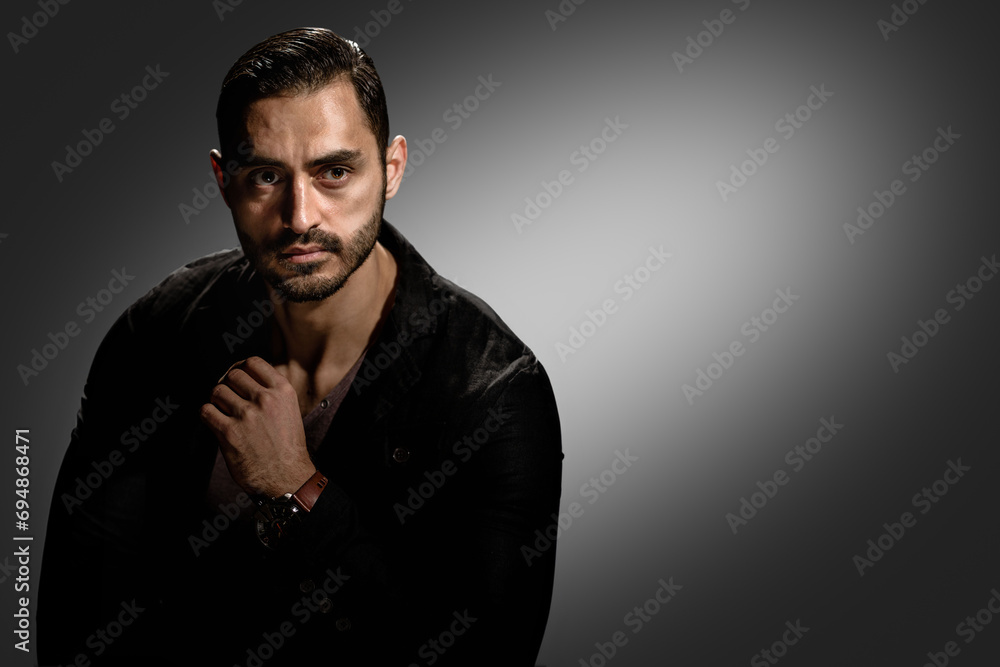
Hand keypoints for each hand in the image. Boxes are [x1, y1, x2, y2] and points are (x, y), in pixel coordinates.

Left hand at [200, 356, 314, 497]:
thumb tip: (245, 378)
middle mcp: (265, 399)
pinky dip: (208, 416)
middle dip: (228, 386)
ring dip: (217, 401)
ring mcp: (246, 415)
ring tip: (223, 413)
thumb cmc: (287, 446)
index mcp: (282, 391)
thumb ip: (271, 392)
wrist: (287, 477)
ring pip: (217, 391)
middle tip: (229, 399)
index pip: (253, 362)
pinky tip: (216, 424)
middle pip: (232, 375)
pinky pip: (206, 411)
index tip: (237, 379)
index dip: (241, 369)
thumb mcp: (289, 410)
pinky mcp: (229, 432)